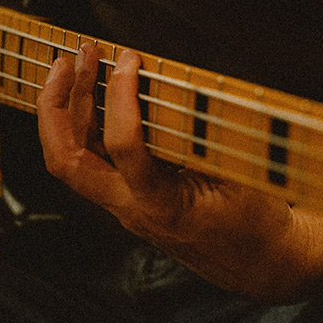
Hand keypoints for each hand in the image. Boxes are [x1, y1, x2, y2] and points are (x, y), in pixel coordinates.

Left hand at [37, 44, 322, 301]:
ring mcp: (124, 207)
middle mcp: (132, 209)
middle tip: (69, 59)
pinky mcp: (127, 200)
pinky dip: (81, 127)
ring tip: (69, 68)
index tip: (128, 58)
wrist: (263, 264)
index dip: (120, 98)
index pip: (125, 149)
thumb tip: (193, 86)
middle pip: (67, 161)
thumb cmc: (260, 219)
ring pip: (69, 163)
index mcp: (165, 205)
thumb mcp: (245, 174)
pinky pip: (89, 163)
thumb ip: (213, 135)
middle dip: (58, 105)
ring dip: (62, 113)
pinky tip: (89, 98)